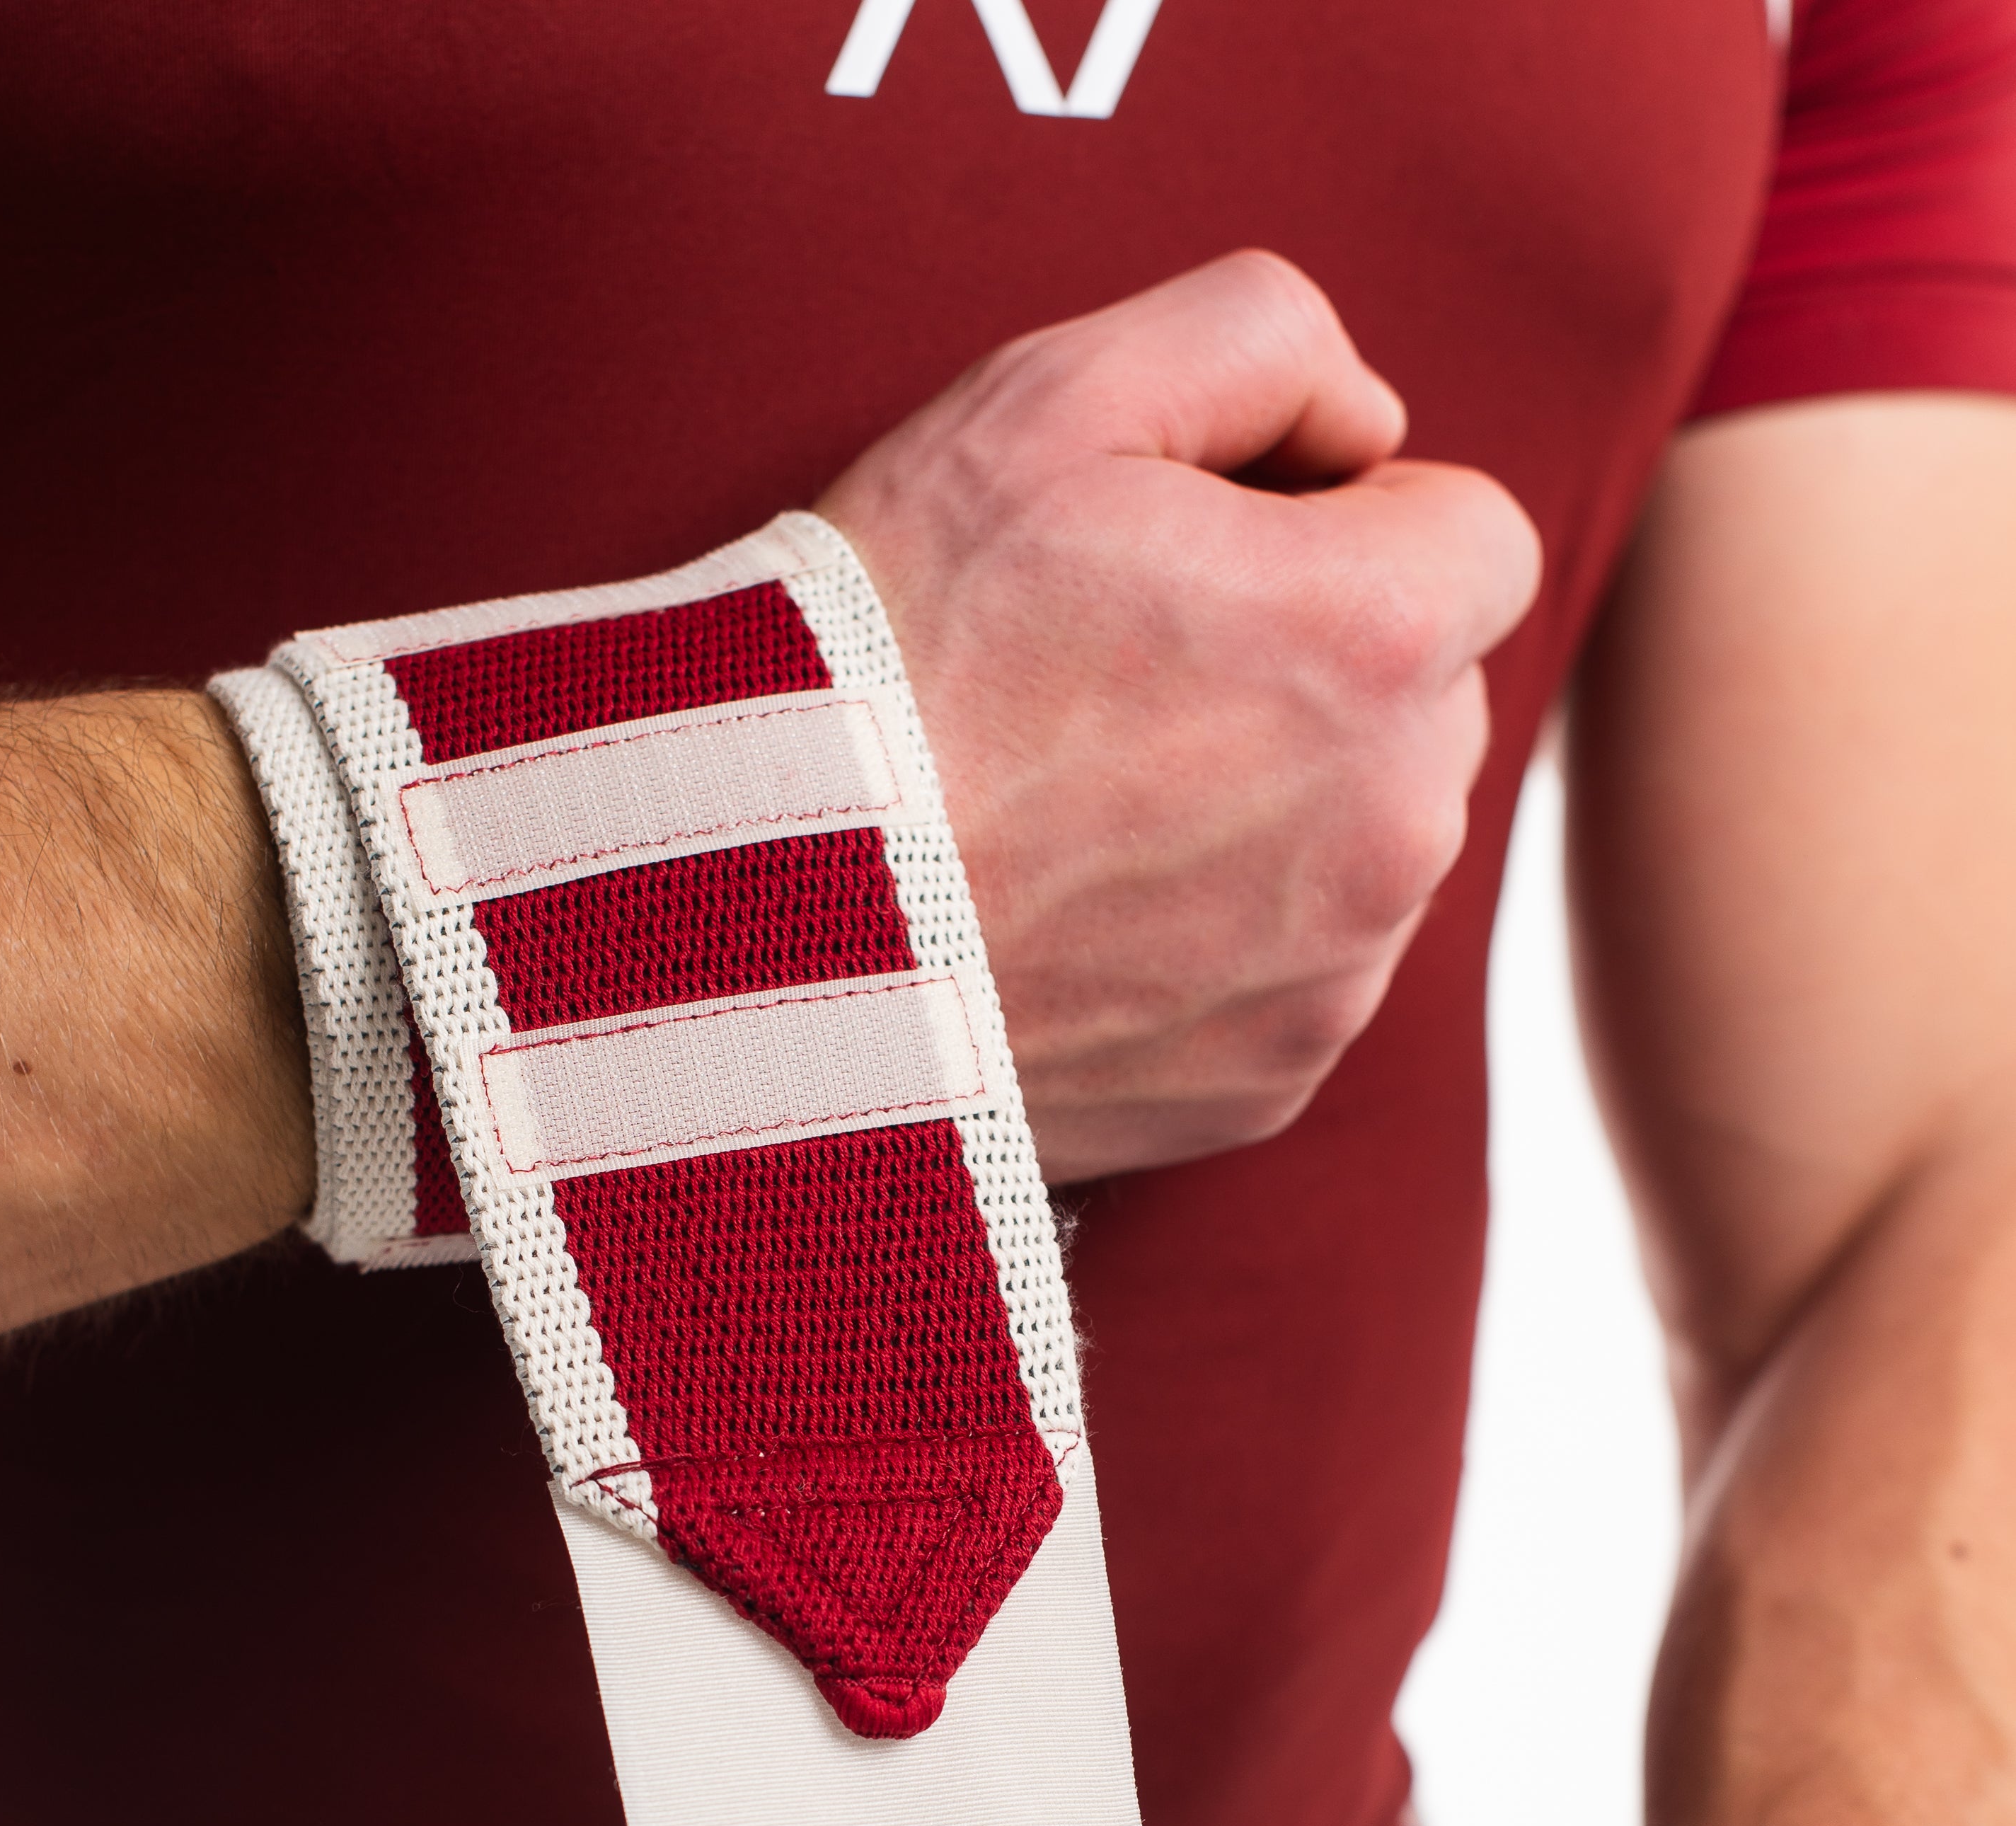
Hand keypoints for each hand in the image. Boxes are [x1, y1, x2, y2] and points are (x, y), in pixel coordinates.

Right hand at [817, 251, 1540, 1183]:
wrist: (758, 917)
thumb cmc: (892, 645)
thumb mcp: (1051, 396)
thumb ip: (1263, 333)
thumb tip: (1369, 423)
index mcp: (1379, 634)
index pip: (1477, 535)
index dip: (1348, 521)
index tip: (1211, 557)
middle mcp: (1400, 821)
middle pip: (1431, 699)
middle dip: (1320, 669)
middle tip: (1121, 681)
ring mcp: (1338, 973)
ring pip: (1370, 844)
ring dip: (1274, 810)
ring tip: (1082, 809)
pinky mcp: (1272, 1082)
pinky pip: (1297, 975)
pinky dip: (1217, 943)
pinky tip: (1077, 917)